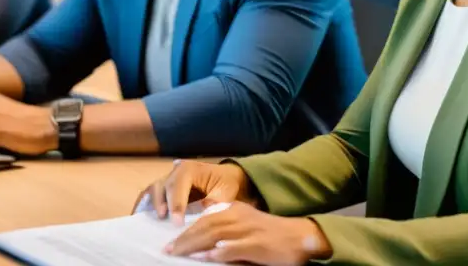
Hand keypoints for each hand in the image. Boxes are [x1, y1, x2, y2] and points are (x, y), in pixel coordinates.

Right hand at [134, 160, 257, 224]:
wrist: (226, 178)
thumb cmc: (225, 183)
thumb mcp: (225, 193)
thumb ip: (214, 202)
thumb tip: (202, 213)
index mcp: (191, 169)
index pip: (179, 185)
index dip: (177, 204)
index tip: (178, 222)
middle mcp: (176, 170)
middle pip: (164, 186)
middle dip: (163, 205)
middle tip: (167, 223)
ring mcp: (168, 178)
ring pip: (154, 188)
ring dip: (153, 204)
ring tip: (156, 220)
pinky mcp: (164, 188)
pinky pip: (150, 194)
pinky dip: (145, 204)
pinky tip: (141, 216)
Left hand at [164, 202, 331, 264]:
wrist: (300, 238)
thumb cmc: (271, 236)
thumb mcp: (246, 228)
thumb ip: (226, 234)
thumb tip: (203, 248)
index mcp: (236, 210)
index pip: (205, 219)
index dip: (186, 230)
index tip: (170, 242)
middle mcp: (240, 216)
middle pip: (205, 225)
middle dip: (184, 239)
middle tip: (167, 250)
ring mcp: (248, 230)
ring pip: (214, 234)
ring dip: (193, 244)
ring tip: (177, 253)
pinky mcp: (257, 244)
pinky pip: (232, 248)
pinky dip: (217, 252)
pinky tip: (205, 257)